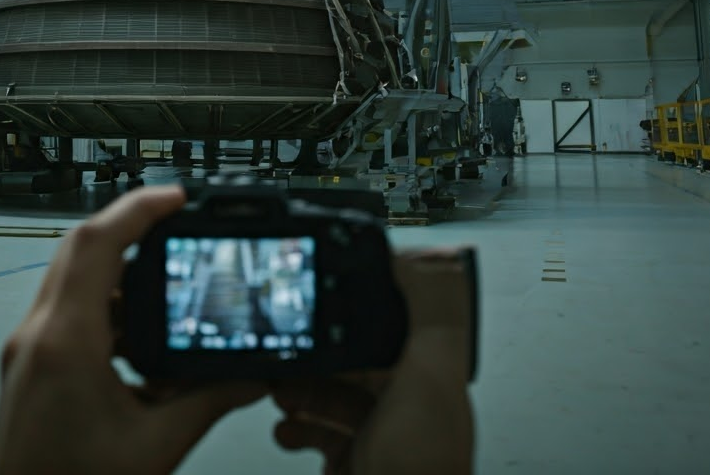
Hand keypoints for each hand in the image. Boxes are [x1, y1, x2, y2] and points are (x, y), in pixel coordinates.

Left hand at [0, 185, 263, 474]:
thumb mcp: (155, 448)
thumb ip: (208, 402)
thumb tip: (248, 376)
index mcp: (65, 344)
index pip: (97, 243)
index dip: (139, 208)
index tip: (176, 197)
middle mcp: (37, 338)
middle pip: (79, 246)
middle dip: (129, 223)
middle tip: (174, 218)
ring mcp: (28, 351)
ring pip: (70, 275)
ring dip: (117, 263)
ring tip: (163, 272)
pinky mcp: (29, 368)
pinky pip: (67, 308)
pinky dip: (105, 299)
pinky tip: (138, 330)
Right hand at [271, 250, 474, 474]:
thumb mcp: (428, 379)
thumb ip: (430, 314)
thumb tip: (429, 256)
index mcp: (431, 376)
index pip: (394, 321)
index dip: (359, 305)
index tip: (327, 293)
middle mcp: (407, 404)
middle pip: (353, 356)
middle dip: (317, 350)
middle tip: (288, 345)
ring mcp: (379, 436)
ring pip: (331, 392)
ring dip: (300, 388)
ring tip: (279, 391)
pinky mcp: (354, 463)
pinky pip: (319, 432)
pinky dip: (297, 428)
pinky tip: (288, 430)